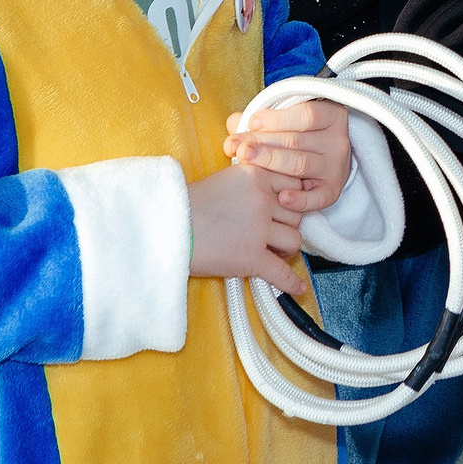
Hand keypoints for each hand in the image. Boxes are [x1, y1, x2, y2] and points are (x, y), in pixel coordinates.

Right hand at [186, 165, 307, 295]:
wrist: (164, 226)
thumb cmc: (187, 205)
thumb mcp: (225, 179)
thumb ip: (252, 181)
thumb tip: (276, 192)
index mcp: (256, 174)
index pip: (294, 185)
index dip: (292, 199)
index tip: (285, 208)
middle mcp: (262, 199)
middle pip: (296, 213)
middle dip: (288, 224)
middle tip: (275, 232)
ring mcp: (258, 228)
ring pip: (294, 239)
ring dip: (287, 248)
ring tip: (275, 253)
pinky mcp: (251, 257)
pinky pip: (281, 272)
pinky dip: (291, 282)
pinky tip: (298, 289)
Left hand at [223, 96, 352, 214]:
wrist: (325, 160)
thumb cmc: (299, 135)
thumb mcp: (286, 121)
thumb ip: (261, 120)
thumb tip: (234, 121)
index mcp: (332, 116)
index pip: (306, 115)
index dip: (278, 119)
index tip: (253, 122)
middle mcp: (337, 141)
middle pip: (297, 141)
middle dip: (263, 143)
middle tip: (238, 147)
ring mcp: (336, 167)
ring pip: (301, 164)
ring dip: (270, 162)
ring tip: (245, 160)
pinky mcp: (332, 191)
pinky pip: (318, 198)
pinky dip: (301, 200)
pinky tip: (282, 198)